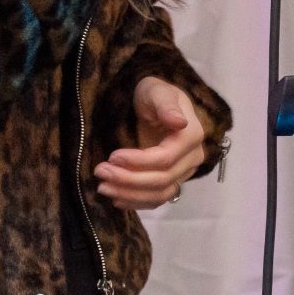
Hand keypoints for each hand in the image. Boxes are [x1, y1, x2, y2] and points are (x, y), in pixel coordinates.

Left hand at [95, 77, 209, 210]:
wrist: (156, 104)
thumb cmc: (154, 95)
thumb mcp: (156, 92)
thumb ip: (166, 105)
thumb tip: (180, 122)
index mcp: (191, 135)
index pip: (166, 158)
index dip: (139, 162)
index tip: (113, 156)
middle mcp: (193, 157)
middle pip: (162, 179)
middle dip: (129, 179)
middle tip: (100, 172)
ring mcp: (184, 172)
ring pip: (161, 193)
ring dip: (131, 195)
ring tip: (103, 187)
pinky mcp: (173, 181)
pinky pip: (158, 199)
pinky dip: (138, 202)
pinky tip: (117, 199)